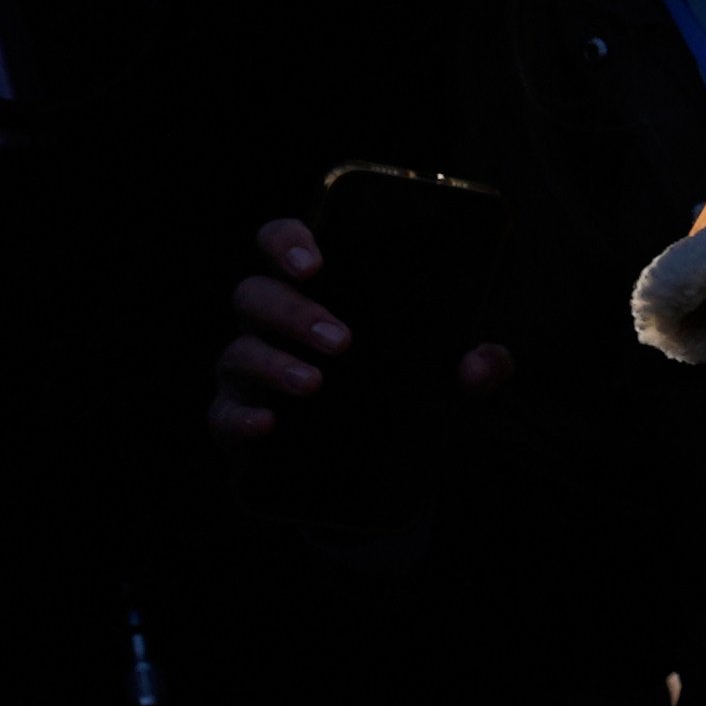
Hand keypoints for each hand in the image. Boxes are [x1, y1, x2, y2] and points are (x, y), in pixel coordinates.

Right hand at [208, 216, 507, 447]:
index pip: (281, 243)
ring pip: (239, 352)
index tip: (315, 262)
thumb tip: (482, 364)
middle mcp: (270, 323)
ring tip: (316, 383)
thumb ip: (478, 368)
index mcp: (314, 290)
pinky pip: (222, 414)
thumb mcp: (449, 378)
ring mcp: (248, 371)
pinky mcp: (237, 419)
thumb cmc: (401, 390)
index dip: (288, 243)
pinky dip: (241, 418)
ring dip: (275, 364)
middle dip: (294, 312)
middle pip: (255, 295)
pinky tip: (268, 423)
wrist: (373, 463)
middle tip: (342, 340)